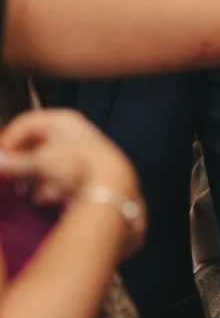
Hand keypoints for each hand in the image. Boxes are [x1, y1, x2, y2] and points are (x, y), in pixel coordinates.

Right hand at [0, 110, 145, 258]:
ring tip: (25, 191)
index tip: (0, 162)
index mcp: (61, 120)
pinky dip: (51, 186)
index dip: (8, 141)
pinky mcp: (87, 171)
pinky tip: (47, 197)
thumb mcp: (39, 162)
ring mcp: (80, 151)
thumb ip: (16, 163)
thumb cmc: (74, 164)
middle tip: (9, 179)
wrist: (111, 185)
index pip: (25, 123)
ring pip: (48, 162)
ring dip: (34, 177)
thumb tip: (1, 164)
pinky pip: (61, 177)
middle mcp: (72, 131)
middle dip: (21, 163)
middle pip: (36, 144)